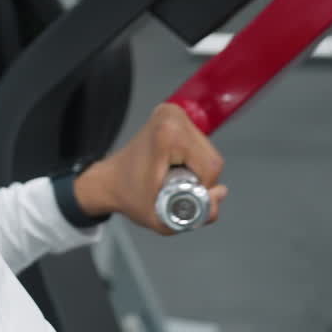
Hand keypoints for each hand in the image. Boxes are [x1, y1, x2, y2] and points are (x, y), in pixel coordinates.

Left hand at [74, 103, 227, 233]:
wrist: (110, 180)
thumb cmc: (129, 195)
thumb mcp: (162, 217)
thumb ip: (199, 213)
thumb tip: (221, 193)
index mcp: (168, 134)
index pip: (210, 167)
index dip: (202, 189)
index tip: (181, 197)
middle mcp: (172, 117)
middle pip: (212, 159)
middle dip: (201, 181)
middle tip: (176, 189)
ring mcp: (173, 113)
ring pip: (209, 153)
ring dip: (198, 172)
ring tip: (173, 179)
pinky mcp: (175, 116)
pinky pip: (200, 146)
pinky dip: (194, 163)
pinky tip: (175, 169)